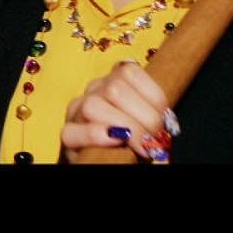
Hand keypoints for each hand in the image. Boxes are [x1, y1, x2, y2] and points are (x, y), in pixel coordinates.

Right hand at [60, 60, 176, 163]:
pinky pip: (73, 131)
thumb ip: (152, 110)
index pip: (129, 71)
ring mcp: (76, 112)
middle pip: (114, 88)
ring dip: (123, 126)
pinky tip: (113, 142)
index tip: (165, 119)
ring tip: (140, 145)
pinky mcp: (67, 135)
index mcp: (114, 82)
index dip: (152, 95)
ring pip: (93, 105)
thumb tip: (162, 115)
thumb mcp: (148, 122)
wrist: (113, 161)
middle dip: (143, 116)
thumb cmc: (134, 143)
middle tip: (154, 138)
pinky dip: (94, 135)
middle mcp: (93, 92)